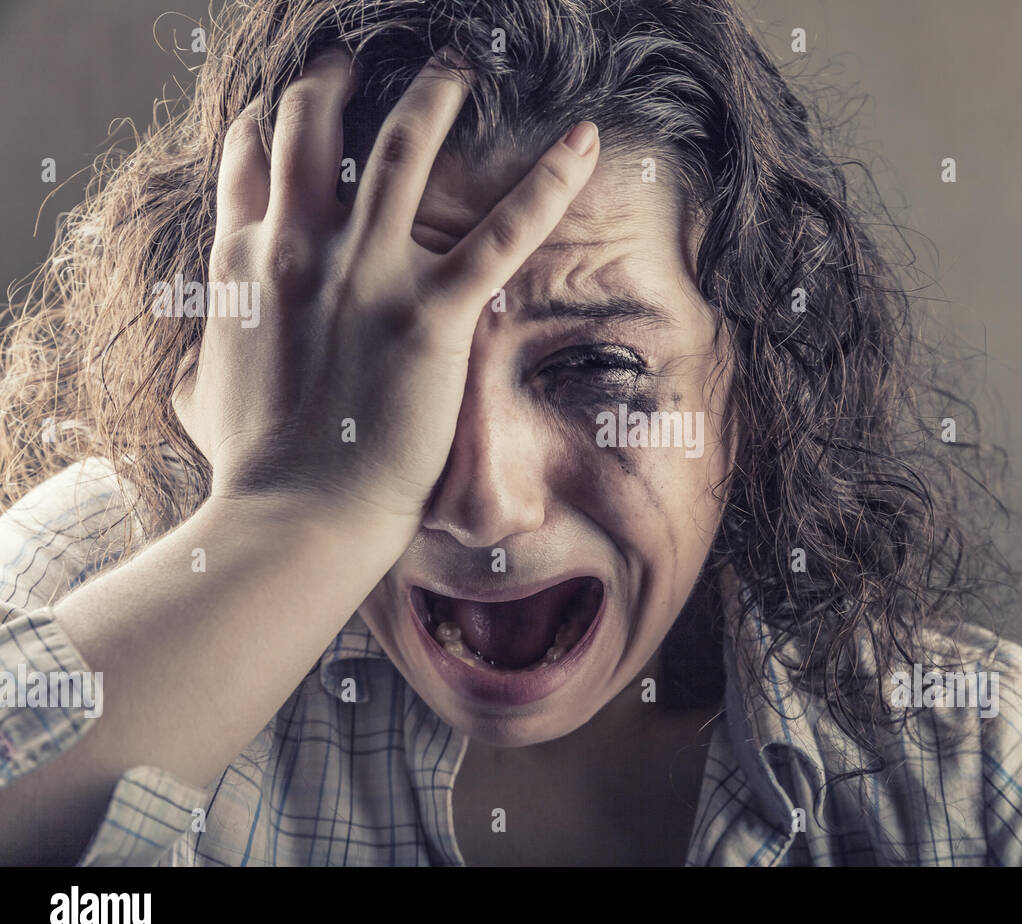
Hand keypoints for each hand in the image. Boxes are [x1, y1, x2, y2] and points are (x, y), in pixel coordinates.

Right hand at [172, 46, 598, 539]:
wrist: (293, 517)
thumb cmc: (253, 469)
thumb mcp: (203, 399)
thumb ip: (203, 363)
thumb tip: (193, 372)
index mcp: (243, 264)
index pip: (250, 158)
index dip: (271, 122)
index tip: (293, 110)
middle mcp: (299, 248)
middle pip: (312, 125)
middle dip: (335, 81)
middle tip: (362, 64)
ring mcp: (367, 274)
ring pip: (405, 145)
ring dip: (434, 94)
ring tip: (456, 68)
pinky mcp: (431, 313)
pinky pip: (503, 231)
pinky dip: (549, 182)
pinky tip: (583, 143)